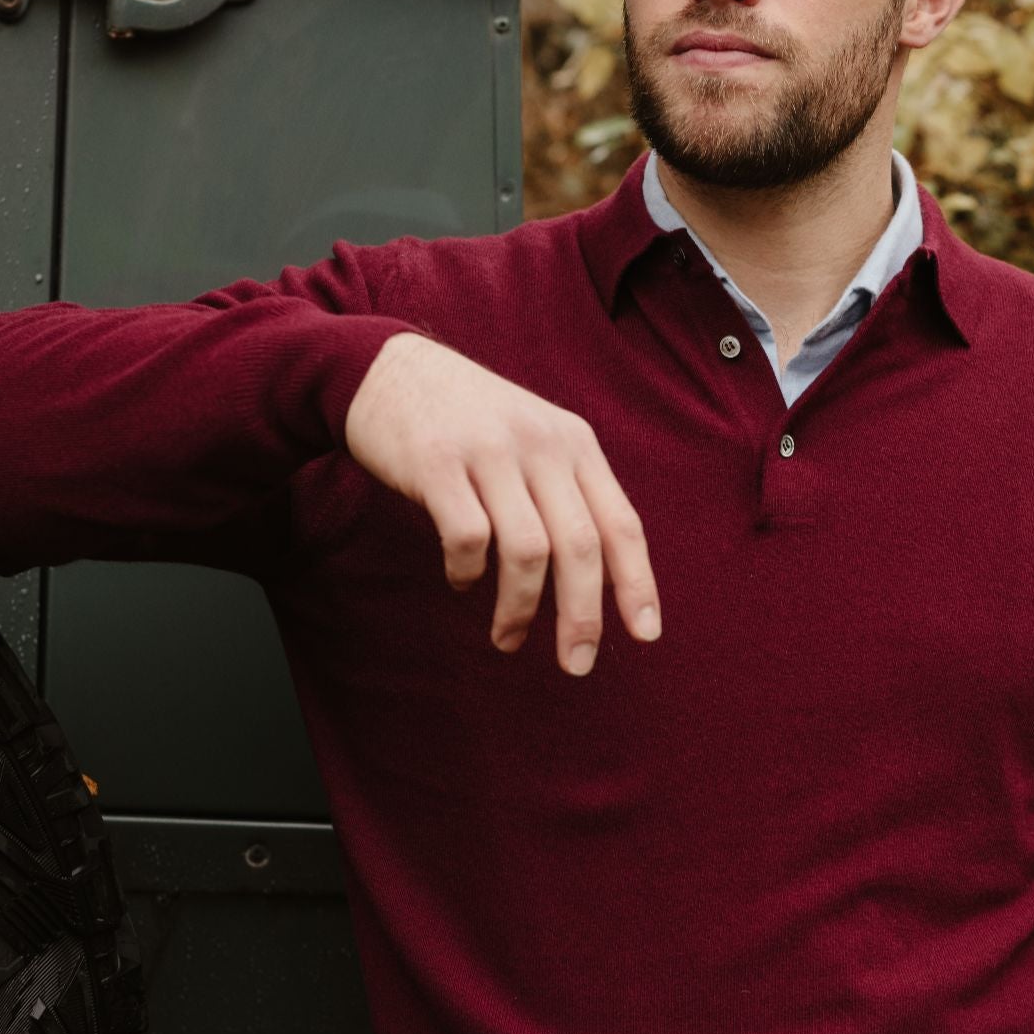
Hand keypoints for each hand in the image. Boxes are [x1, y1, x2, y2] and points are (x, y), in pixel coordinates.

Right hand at [343, 331, 661, 676]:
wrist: (387, 370)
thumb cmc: (467, 422)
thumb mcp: (533, 440)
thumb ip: (566, 494)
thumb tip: (597, 582)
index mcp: (574, 444)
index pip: (622, 523)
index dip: (638, 583)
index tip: (646, 635)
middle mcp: (540, 445)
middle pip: (581, 546)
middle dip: (583, 616)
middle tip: (577, 664)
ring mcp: (489, 452)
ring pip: (527, 551)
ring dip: (519, 609)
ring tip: (506, 640)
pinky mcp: (437, 464)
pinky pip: (468, 539)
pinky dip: (468, 573)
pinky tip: (460, 581)